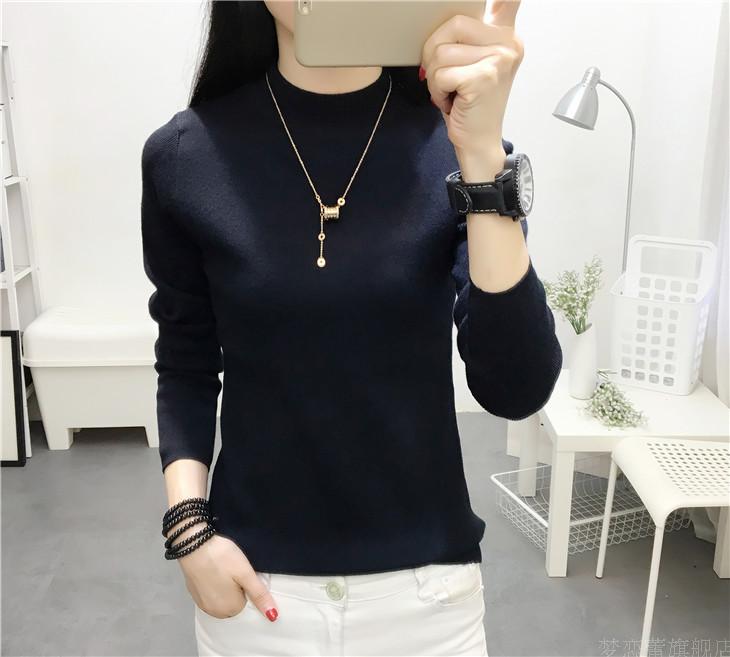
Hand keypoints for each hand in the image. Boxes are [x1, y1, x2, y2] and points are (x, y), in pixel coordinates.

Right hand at [179, 533, 278, 621]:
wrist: (193, 544)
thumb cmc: (222, 557)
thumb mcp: (246, 574)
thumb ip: (259, 595)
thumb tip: (273, 616)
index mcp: (230, 609)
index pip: (247, 601)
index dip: (246, 584)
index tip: (240, 572)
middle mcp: (214, 612)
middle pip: (234, 601)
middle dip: (235, 587)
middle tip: (232, 569)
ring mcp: (201, 603)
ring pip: (221, 597)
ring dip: (224, 586)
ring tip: (222, 568)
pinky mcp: (193, 593)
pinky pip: (210, 592)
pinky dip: (212, 583)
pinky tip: (212, 569)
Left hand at [420, 0, 523, 155]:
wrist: (478, 142)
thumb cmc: (470, 104)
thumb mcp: (473, 64)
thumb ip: (469, 38)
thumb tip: (447, 18)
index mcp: (505, 35)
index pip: (508, 0)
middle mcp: (508, 43)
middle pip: (452, 23)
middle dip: (433, 53)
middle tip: (443, 78)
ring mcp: (500, 59)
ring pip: (442, 52)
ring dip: (433, 77)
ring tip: (449, 92)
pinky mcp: (486, 77)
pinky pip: (441, 72)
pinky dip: (436, 90)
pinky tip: (450, 101)